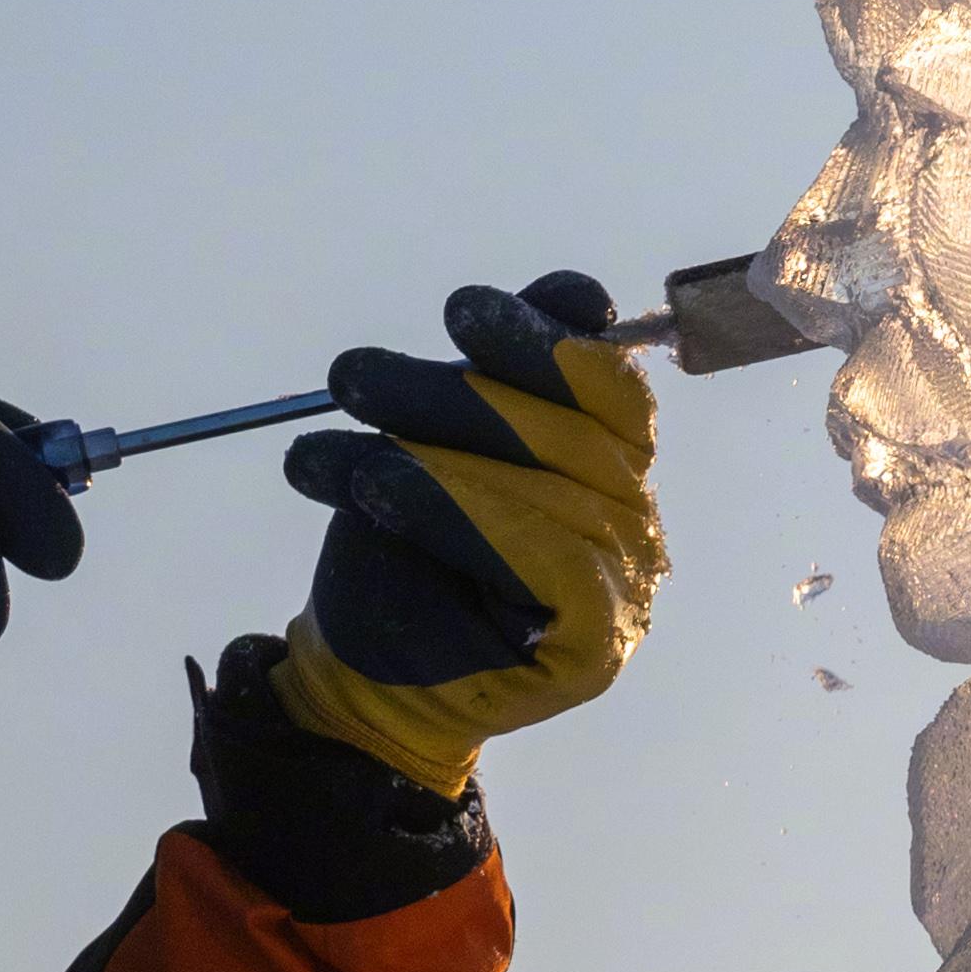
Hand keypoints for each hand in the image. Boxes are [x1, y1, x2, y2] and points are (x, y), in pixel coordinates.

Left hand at [269, 273, 663, 793]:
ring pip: (553, 485)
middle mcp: (633, 520)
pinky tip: (379, 495)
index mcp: (609, 461)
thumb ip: (501, 377)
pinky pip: (546, 554)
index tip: (461, 313)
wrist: (360, 674)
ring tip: (337, 453)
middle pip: (572, 427)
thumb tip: (578, 296)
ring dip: (430, 452)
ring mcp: (626, 583)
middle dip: (452, 391)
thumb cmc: (402, 553)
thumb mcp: (441, 442)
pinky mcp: (598, 639)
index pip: (607, 384)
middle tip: (349, 377)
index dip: (543, 339)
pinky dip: (456, 514)